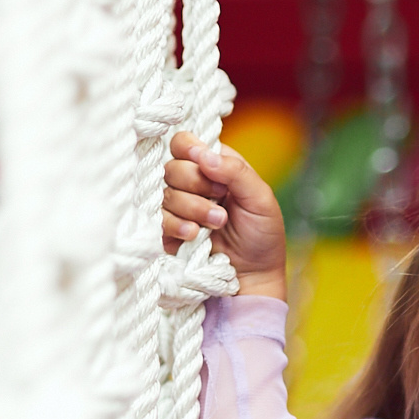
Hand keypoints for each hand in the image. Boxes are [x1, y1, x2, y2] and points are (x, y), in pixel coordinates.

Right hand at [164, 130, 286, 300]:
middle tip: (221, 201)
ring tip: (218, 223)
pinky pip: (157, 220)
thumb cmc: (262, 234)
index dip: (188, 149)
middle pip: (172, 167)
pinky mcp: (167, 231)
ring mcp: (177, 207)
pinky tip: (194, 234)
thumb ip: (236, 172)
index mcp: (212, 166)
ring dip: (192, 208)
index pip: (184, 143)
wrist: (254, 275)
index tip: (203, 163)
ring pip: (164, 194)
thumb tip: (204, 155)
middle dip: (196, 185)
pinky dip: (176, 225)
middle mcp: (191, 183)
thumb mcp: (260, 199)